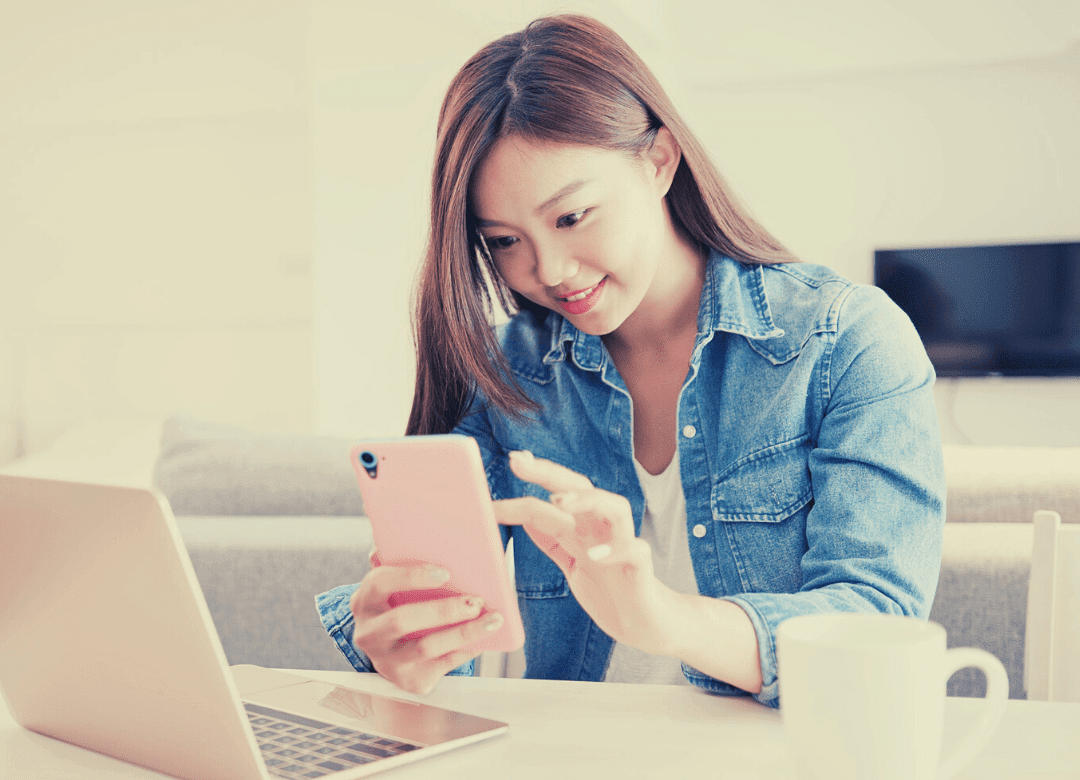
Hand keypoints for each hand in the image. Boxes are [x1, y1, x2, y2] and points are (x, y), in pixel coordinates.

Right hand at [348, 549, 504, 694]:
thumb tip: (400, 532)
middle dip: (443, 609)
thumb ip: (396, 558)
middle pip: (402, 620)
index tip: (445, 572)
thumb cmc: (400, 607)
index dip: (411, 576)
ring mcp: (387, 661)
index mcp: (364, 601)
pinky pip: (441, 666)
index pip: (379, 583)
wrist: (395, 655)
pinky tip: (484, 639)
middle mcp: (369, 633)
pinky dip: (465, 650)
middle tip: (475, 600)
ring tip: (491, 619)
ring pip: (426, 647)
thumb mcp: (393, 585)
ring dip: (463, 632)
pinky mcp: (409, 681)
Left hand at [494, 450, 679, 656]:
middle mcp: (604, 531)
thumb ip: (552, 539)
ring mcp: (624, 546)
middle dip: (551, 473)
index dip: (532, 482)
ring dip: (587, 500)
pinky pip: (635, 551)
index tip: (510, 466)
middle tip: (520, 463)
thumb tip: (525, 516)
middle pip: (583, 489)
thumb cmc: (610, 590)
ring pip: (615, 508)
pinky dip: (615, 549)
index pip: (557, 495)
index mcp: (585, 528)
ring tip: (559, 502)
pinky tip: (594, 555)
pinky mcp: (640, 569)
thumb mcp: (571, 562)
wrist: (645, 625)